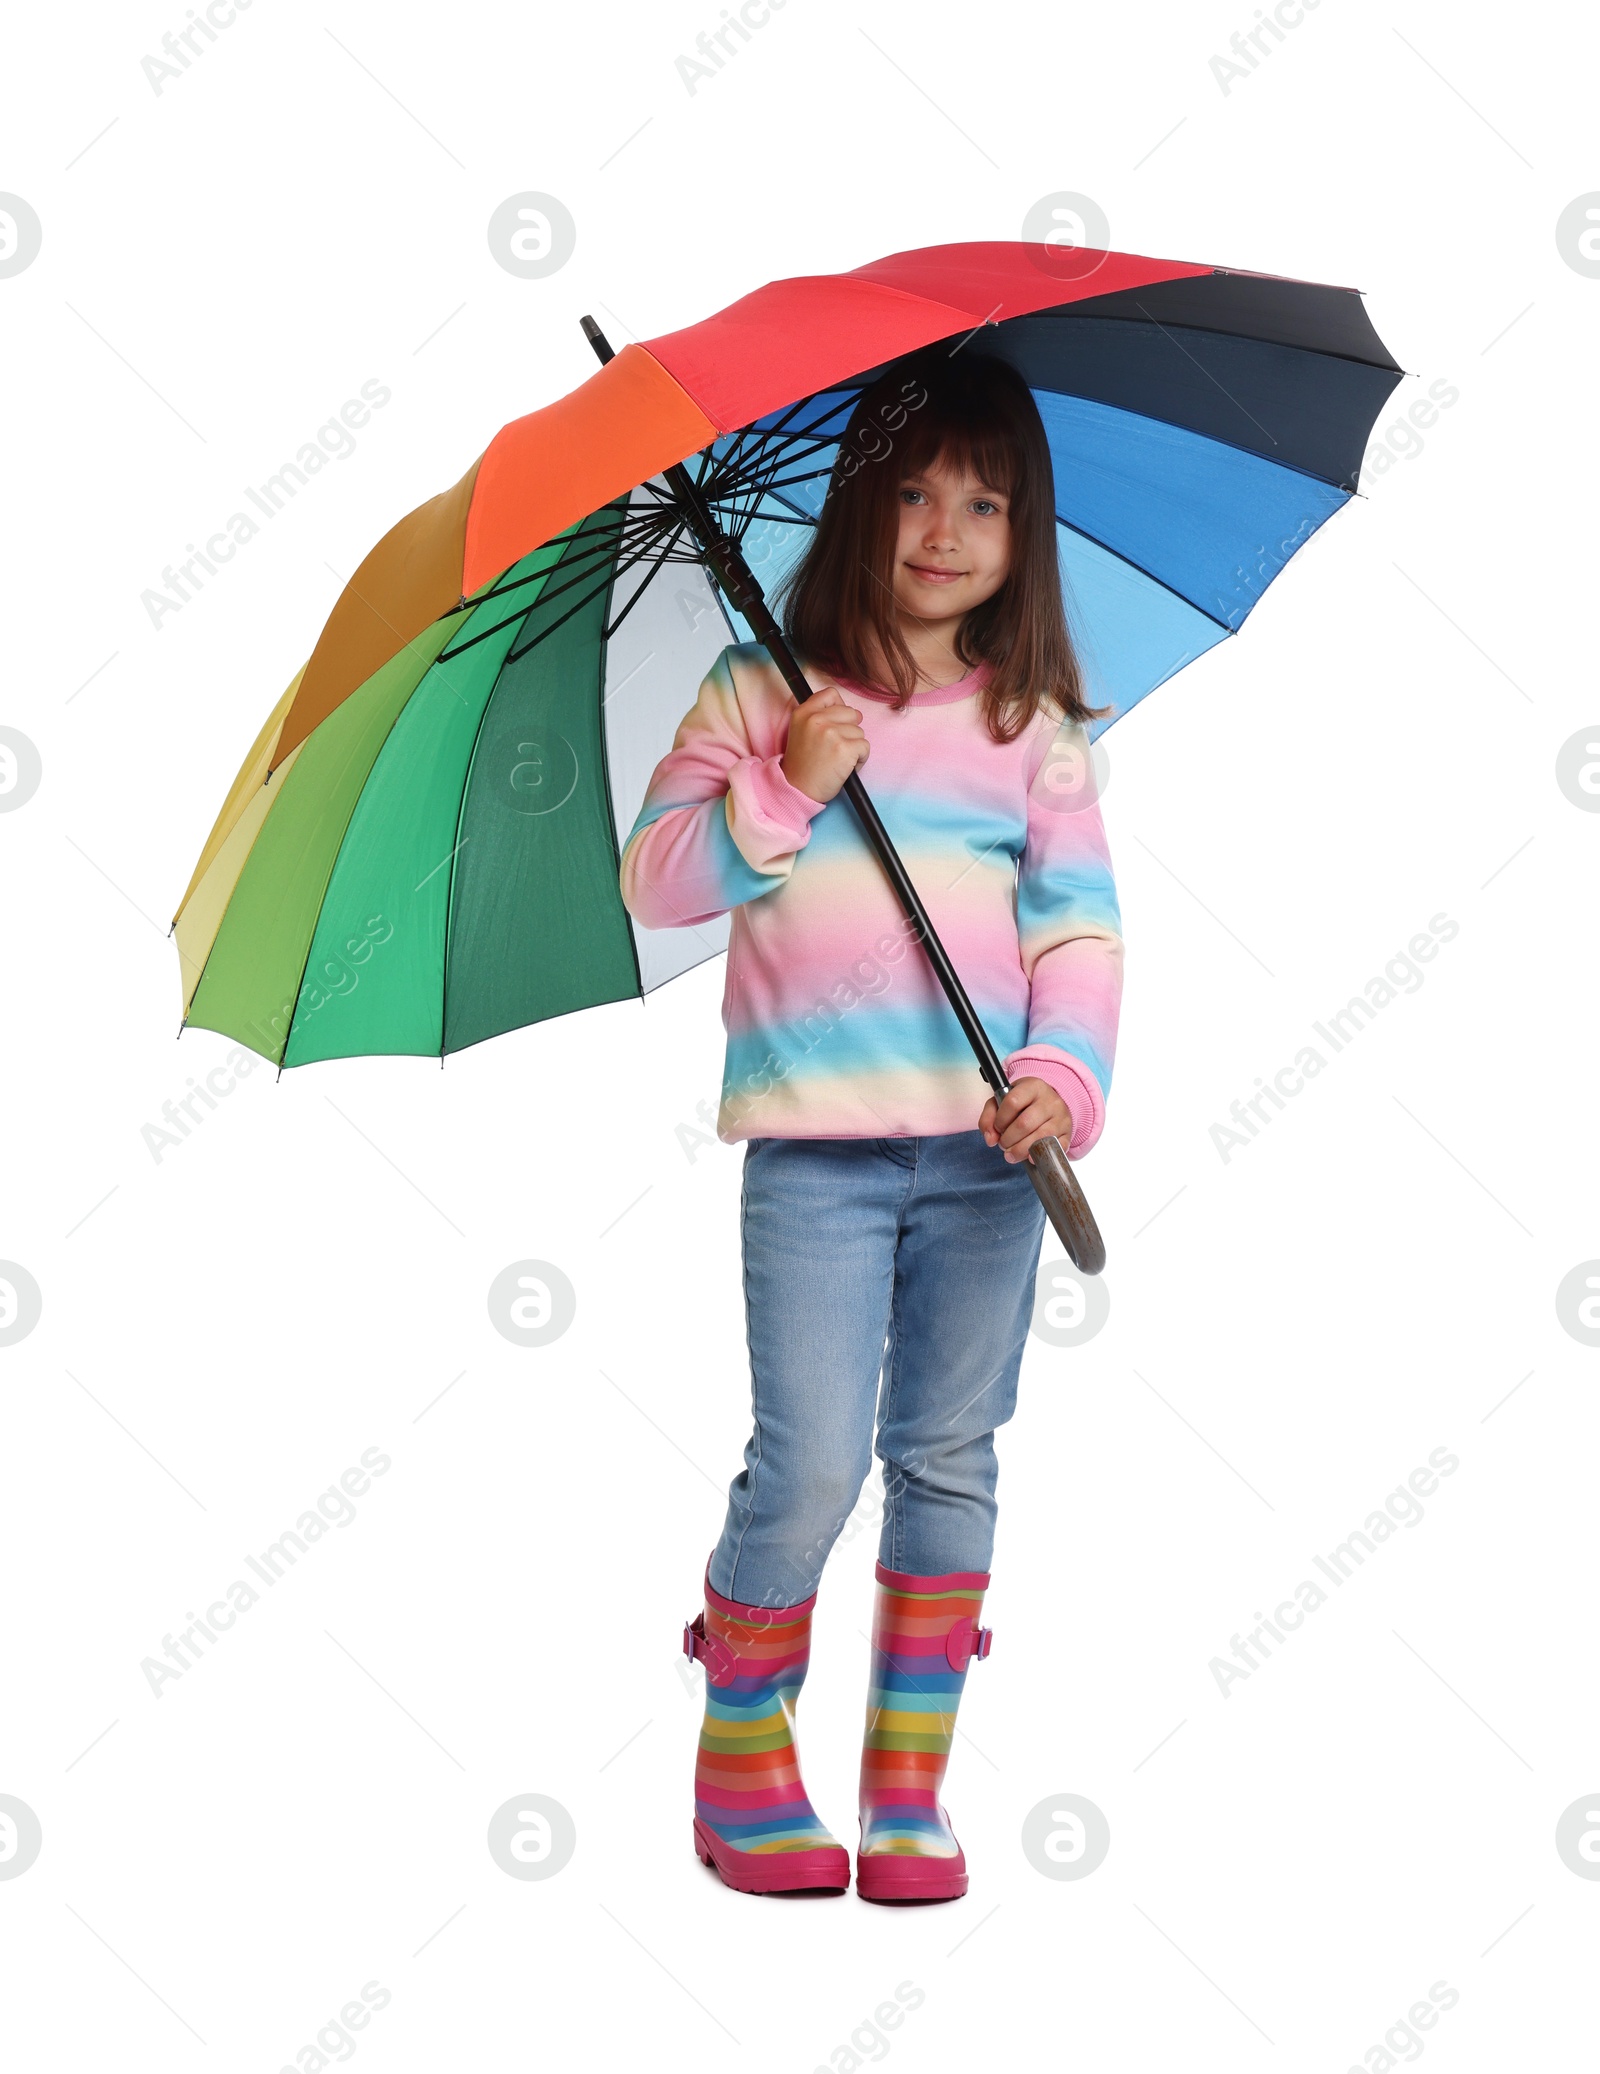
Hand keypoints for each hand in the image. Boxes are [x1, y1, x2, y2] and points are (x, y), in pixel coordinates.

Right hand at [781, 686, 868, 803]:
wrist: (798, 790)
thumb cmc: (803, 764)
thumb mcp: (801, 731)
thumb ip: (819, 715)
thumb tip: (851, 712)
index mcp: (804, 712)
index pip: (831, 694)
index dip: (839, 708)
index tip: (835, 724)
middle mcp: (816, 719)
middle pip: (851, 713)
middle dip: (849, 730)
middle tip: (835, 748)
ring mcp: (831, 733)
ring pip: (859, 731)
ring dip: (854, 747)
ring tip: (837, 760)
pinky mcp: (845, 748)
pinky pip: (865, 747)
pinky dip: (860, 759)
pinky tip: (845, 767)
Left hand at [980, 1077, 1072, 1163]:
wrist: (1050, 1103)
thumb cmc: (1023, 1104)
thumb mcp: (1002, 1101)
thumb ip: (989, 1117)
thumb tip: (990, 1139)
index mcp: (1033, 1086)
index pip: (1012, 1102)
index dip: (1000, 1120)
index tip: (998, 1127)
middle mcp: (1050, 1100)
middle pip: (1025, 1123)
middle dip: (1008, 1139)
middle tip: (1003, 1144)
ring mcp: (1061, 1117)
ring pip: (1040, 1137)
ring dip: (1020, 1150)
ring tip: (1011, 1154)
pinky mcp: (1068, 1133)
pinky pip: (1056, 1147)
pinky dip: (1041, 1155)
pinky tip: (1029, 1158)